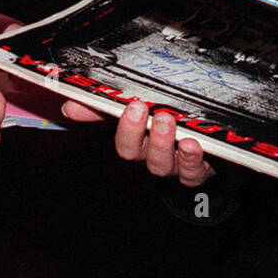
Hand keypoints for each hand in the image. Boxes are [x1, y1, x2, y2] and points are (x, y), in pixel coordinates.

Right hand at [62, 98, 213, 186]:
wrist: (208, 143)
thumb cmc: (167, 121)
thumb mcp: (140, 109)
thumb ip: (106, 106)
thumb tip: (69, 106)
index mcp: (135, 138)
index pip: (117, 135)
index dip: (118, 123)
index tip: (126, 104)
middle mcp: (150, 154)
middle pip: (134, 152)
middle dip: (135, 131)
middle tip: (142, 108)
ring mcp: (173, 165)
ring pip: (160, 163)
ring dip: (161, 143)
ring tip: (167, 121)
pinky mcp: (196, 172)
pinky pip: (191, 173)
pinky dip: (190, 160)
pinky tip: (192, 145)